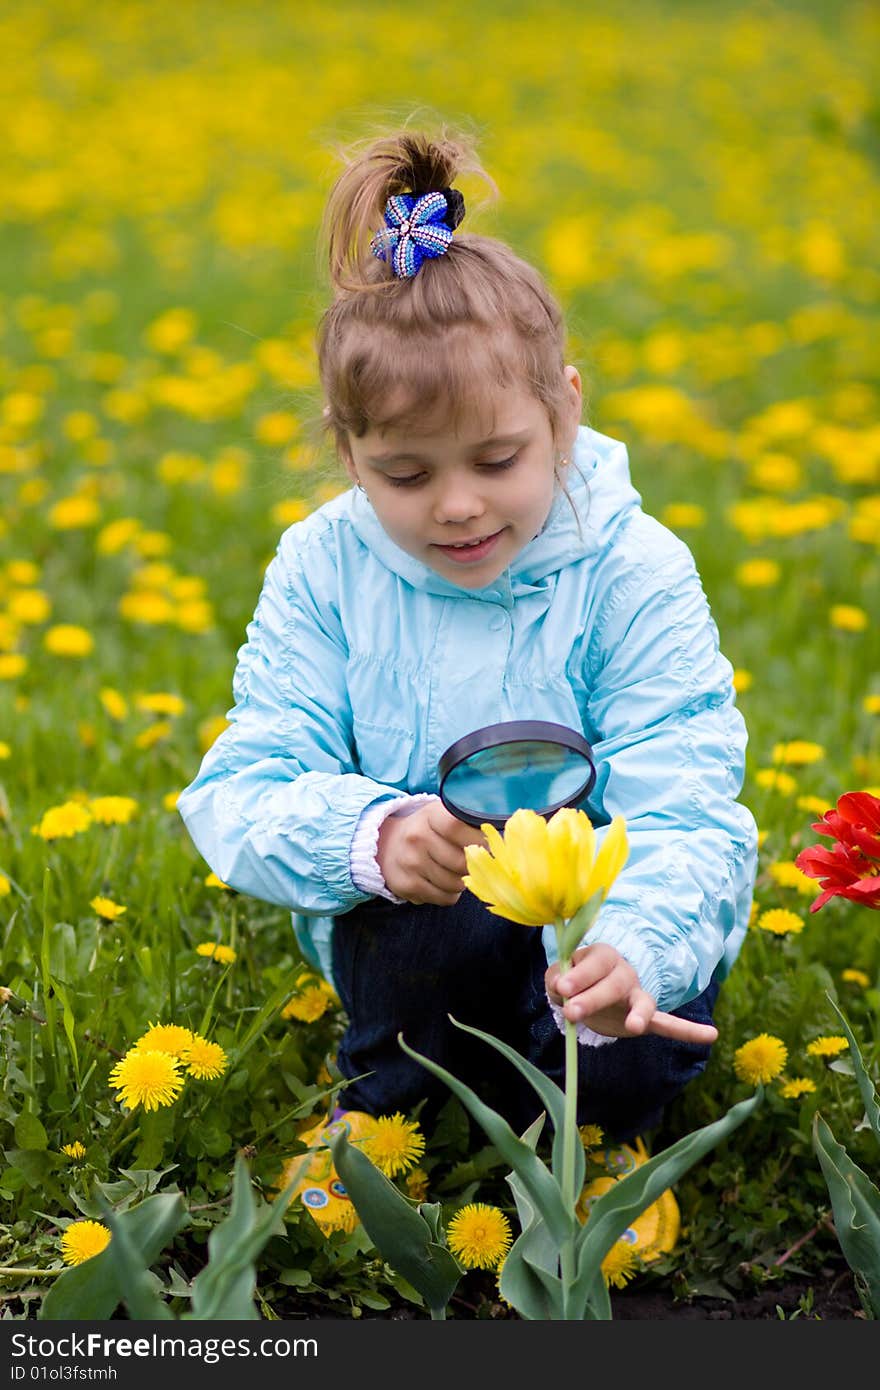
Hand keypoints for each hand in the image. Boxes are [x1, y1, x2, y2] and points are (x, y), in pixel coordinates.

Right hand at [376, 801, 488, 905]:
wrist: (386, 845)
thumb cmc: (428, 830)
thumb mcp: (442, 816)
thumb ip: (468, 824)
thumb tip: (500, 842)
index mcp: (430, 815)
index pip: (457, 827)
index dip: (477, 840)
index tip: (485, 845)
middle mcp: (417, 837)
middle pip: (461, 862)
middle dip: (473, 866)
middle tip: (471, 862)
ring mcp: (410, 862)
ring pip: (455, 884)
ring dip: (462, 882)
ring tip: (454, 871)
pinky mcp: (406, 885)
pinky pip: (445, 898)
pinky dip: (450, 894)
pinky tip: (441, 882)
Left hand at [545, 943, 718, 1045]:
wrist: (591, 989)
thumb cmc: (573, 979)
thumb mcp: (559, 976)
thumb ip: (557, 977)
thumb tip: (559, 986)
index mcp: (602, 956)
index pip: (594, 961)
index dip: (579, 974)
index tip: (561, 987)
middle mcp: (624, 972)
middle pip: (615, 982)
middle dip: (594, 996)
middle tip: (572, 1011)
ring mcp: (637, 994)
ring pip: (643, 1001)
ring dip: (639, 1013)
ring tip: (635, 1027)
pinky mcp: (645, 1017)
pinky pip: (667, 1024)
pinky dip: (687, 1031)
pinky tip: (710, 1035)